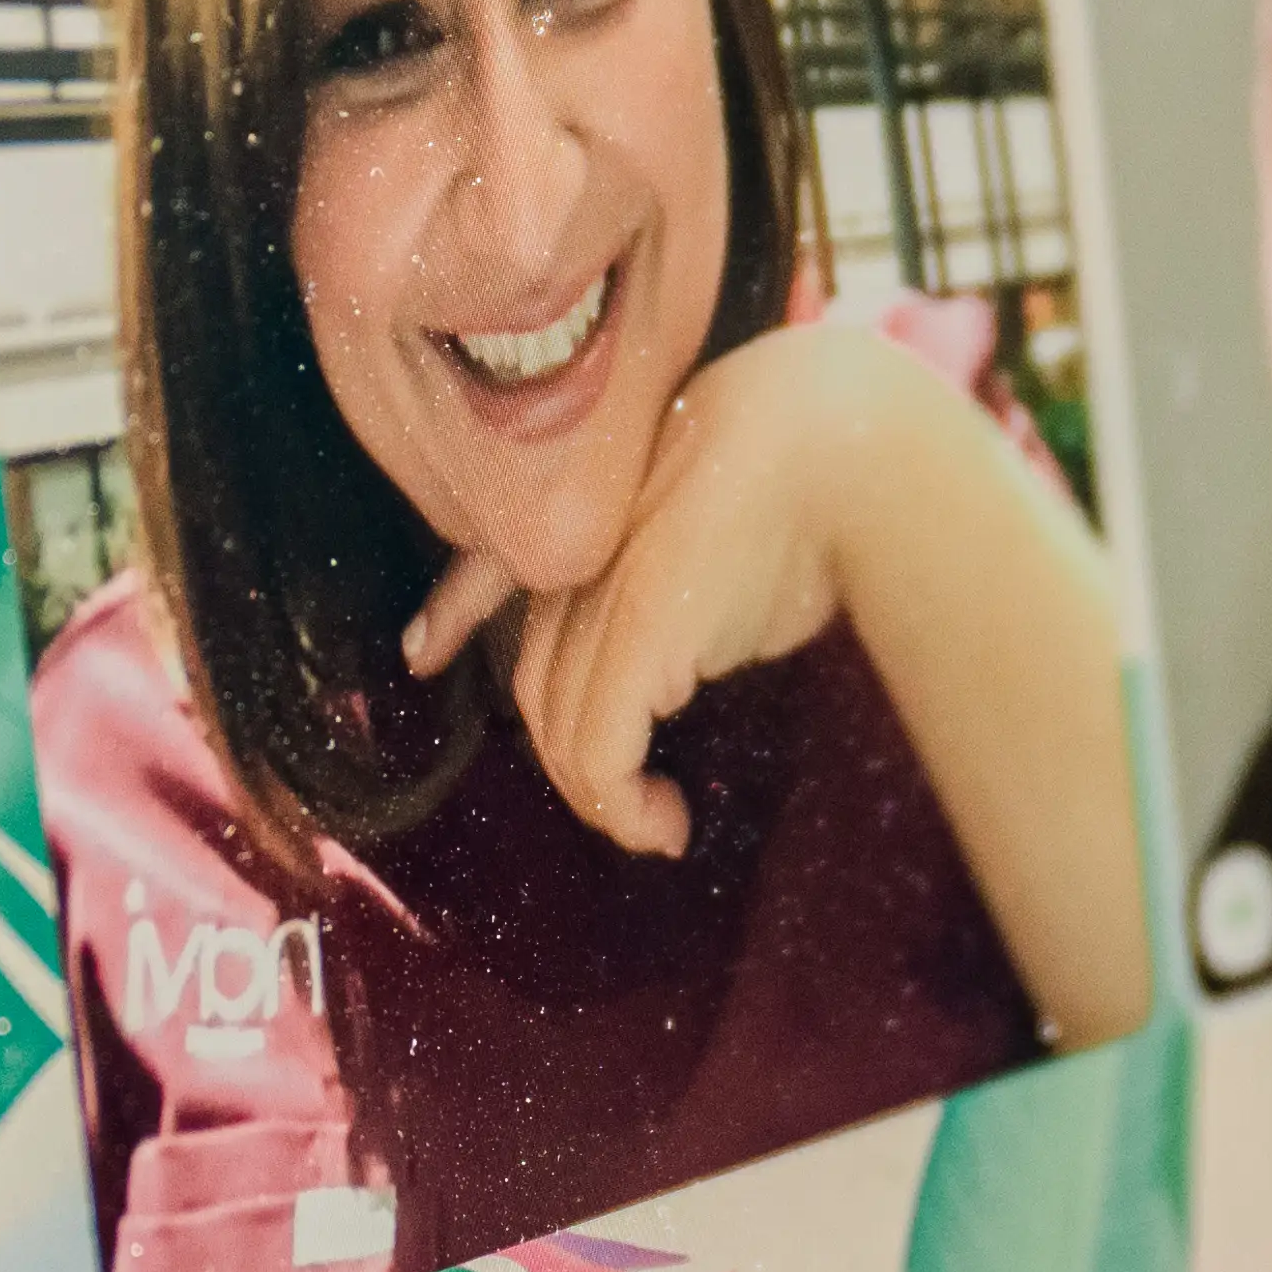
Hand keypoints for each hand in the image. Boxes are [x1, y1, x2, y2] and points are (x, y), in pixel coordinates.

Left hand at [401, 322, 953, 859]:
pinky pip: (598, 751)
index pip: (493, 560)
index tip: (424, 647)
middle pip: (538, 673)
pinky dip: (620, 807)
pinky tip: (665, 827)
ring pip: (559, 723)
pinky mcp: (636, 638)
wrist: (846, 443)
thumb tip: (699, 633)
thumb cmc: (827, 465)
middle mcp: (581, 546)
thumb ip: (687, 559)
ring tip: (655, 826)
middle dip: (569, 751)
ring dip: (601, 797)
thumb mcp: (742, 505)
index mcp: (596, 500)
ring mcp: (601, 590)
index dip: (457, 606)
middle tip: (627, 801)